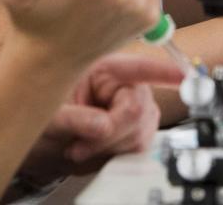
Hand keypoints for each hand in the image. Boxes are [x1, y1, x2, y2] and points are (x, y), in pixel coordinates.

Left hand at [18, 55, 182, 182]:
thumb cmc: (41, 113)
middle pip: (139, 109)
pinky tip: (94, 151)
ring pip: (141, 132)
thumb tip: (102, 125)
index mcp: (103, 67)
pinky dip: (116, 155)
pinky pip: (139, 146)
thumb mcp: (48, 114)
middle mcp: (122, 83)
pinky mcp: (133, 128)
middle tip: (80, 146)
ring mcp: (130, 106)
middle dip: (111, 134)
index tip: (184, 75)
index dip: (163, 70)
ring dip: (111, 148)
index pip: (138, 66)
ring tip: (81, 147)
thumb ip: (74, 118)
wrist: (38, 138)